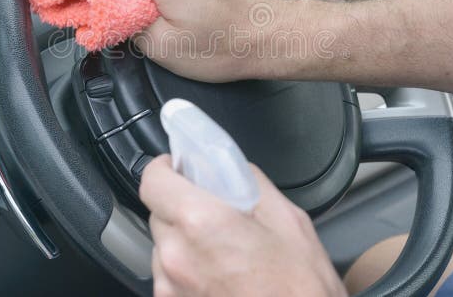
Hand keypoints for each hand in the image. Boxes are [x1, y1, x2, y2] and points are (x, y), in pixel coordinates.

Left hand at [139, 155, 346, 296]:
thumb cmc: (300, 289)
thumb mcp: (288, 219)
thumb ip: (250, 183)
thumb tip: (230, 169)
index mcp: (201, 223)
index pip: (152, 181)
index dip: (165, 169)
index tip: (177, 168)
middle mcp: (177, 257)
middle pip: (158, 213)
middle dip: (181, 207)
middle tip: (213, 212)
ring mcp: (171, 289)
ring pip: (163, 247)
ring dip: (183, 242)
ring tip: (222, 252)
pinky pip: (169, 278)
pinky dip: (187, 271)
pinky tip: (220, 276)